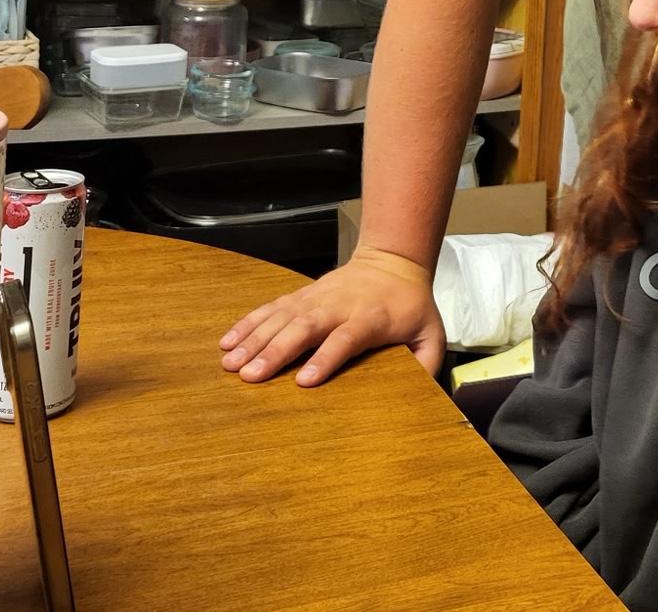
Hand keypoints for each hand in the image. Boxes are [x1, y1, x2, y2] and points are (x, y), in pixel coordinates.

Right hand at [219, 246, 444, 385]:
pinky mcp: (302, 294)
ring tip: (230, 364)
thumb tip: (420, 396)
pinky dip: (248, 322)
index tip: (305, 380)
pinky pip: (271, 308)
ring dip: (255, 339)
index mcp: (371, 318)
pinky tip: (227, 341)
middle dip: (277, 350)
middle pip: (306, 326)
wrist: (393, 261)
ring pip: (282, 316)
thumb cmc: (411, 306)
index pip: (347, 337)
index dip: (327, 357)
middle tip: (250, 376)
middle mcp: (339, 305)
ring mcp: (317, 297)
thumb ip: (426, 362)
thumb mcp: (431, 332)